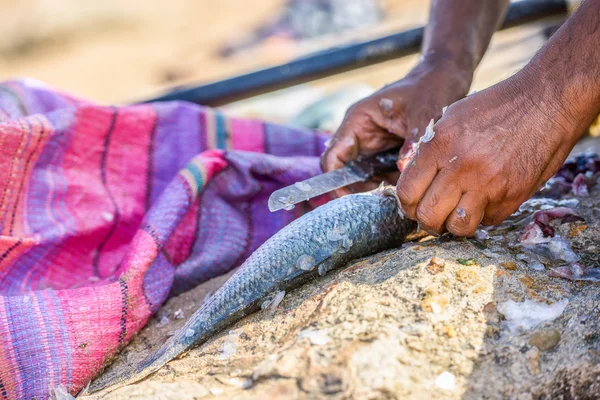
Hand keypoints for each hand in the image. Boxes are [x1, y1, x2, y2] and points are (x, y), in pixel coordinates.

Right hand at [320, 58, 471, 196]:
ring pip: (362, 177)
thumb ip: (413, 142)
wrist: (445, 79)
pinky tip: (406, 192)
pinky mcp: (385, 153)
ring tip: (396, 200)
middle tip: (378, 205)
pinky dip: (389, 185)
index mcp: (357, 121)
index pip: (332, 158)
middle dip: (358, 191)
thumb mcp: (424, 114)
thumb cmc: (431, 89)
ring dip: (375, 190)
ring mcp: (371, 145)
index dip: (336, 183)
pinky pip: (380, 175)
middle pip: (344, 172)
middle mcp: (359, 135)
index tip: (350, 202)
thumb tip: (403, 169)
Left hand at [396, 68, 581, 236]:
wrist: (546, 100)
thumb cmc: (497, 106)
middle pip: (427, 216)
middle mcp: (461, 168)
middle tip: (431, 216)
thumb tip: (415, 177)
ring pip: (457, 227)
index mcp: (440, 145)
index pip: (407, 192)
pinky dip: (483, 215)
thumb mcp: (452, 118)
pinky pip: (488, 220)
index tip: (412, 205)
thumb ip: (431, 150)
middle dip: (425, 221)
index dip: (406, 205)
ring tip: (456, 214)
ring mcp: (488, 185)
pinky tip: (485, 199)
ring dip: (453, 225)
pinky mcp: (513, 196)